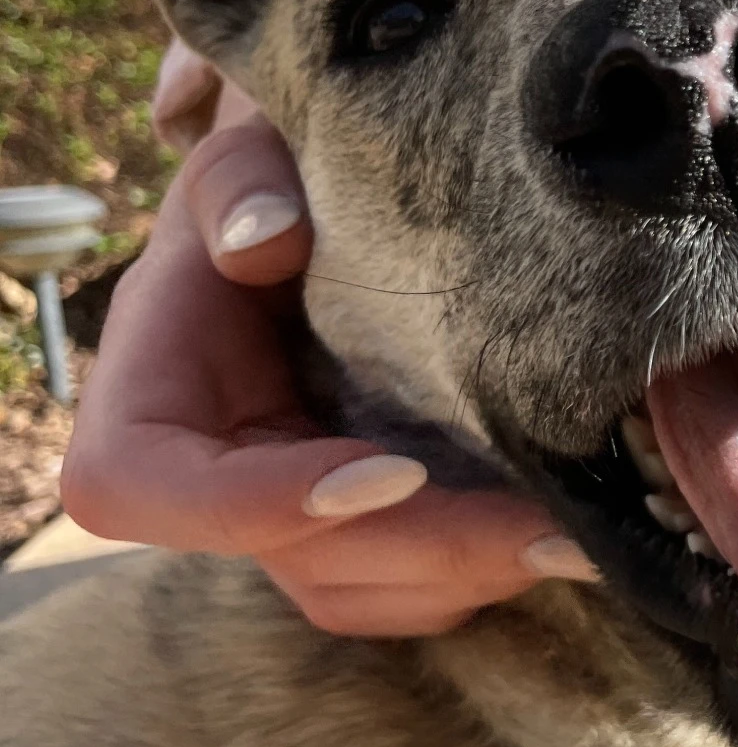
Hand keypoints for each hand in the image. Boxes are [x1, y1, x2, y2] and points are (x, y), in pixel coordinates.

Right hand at [61, 113, 594, 636]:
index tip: (393, 473)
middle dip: (431, 551)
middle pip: (295, 561)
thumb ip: (238, 181)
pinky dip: (480, 574)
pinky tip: (566, 534)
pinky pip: (405, 591)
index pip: (144, 484)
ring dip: (471, 576)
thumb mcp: (249, 153)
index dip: (255, 504)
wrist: (333, 206)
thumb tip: (265, 239)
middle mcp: (210, 473)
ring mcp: (284, 515)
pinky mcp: (354, 530)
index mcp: (150, 389)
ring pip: (358, 593)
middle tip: (561, 535)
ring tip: (584, 540)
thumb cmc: (283, 177)